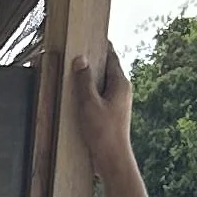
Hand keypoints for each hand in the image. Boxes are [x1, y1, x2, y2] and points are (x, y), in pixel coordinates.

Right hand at [68, 40, 133, 188]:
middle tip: (77, 54)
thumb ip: (84, 81)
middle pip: (107, 69)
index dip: (101, 46)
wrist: (113, 160)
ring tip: (74, 75)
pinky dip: (91, 93)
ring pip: (103, 84)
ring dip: (90, 79)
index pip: (111, 56)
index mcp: (120, 83)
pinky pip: (101, 97)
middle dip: (93, 62)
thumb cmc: (103, 133)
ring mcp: (118, 103)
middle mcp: (122, 90)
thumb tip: (80, 60)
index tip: (90, 37)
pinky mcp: (112, 114)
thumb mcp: (88, 104)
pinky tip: (79, 98)